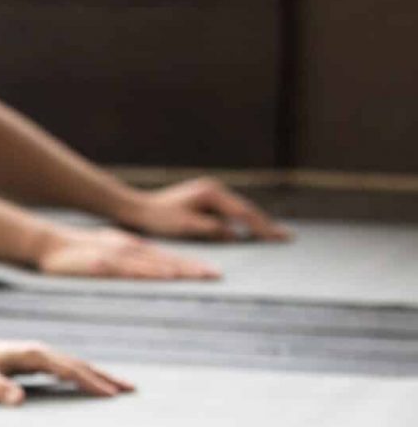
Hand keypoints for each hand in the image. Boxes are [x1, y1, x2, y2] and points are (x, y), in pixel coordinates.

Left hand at [0, 338, 134, 404]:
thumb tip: (19, 399)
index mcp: (32, 355)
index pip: (68, 369)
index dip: (90, 381)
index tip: (110, 394)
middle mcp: (40, 351)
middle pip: (80, 364)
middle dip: (105, 376)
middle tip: (131, 390)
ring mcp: (40, 354)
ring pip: (77, 364)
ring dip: (100, 375)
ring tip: (124, 387)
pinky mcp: (37, 360)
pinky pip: (68, 368)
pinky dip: (85, 375)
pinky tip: (96, 384)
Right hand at [36, 226, 219, 279]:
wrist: (48, 244)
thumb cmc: (76, 252)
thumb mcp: (107, 251)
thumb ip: (128, 261)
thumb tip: (148, 271)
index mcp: (132, 248)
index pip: (167, 257)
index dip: (191, 264)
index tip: (213, 272)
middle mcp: (129, 249)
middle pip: (166, 260)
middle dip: (193, 268)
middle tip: (217, 276)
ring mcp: (115, 257)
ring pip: (152, 264)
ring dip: (177, 271)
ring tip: (199, 277)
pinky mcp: (100, 266)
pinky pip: (128, 271)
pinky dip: (147, 273)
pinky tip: (162, 277)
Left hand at [119, 178, 289, 240]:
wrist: (139, 208)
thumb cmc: (159, 218)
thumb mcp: (186, 226)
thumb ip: (212, 229)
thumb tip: (236, 234)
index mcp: (212, 193)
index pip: (243, 213)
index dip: (262, 227)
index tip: (279, 237)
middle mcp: (215, 189)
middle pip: (246, 209)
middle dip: (265, 224)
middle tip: (287, 236)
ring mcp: (211, 193)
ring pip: (239, 211)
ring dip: (256, 223)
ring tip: (275, 235)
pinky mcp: (206, 200)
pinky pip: (229, 213)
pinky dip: (241, 222)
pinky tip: (251, 231)